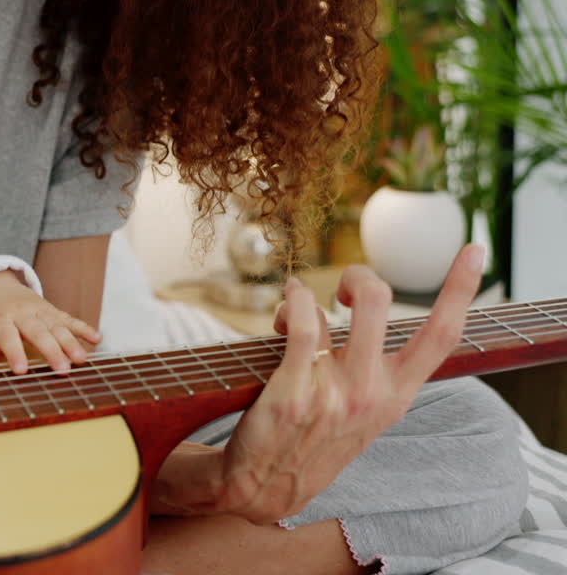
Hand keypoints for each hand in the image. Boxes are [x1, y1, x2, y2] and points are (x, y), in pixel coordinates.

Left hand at [0, 270, 101, 373]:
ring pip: (57, 326)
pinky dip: (84, 328)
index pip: (8, 337)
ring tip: (81, 359)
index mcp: (0, 320)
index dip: (15, 353)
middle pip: (38, 332)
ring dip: (71, 342)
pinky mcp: (52, 310)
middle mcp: (22, 314)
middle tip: (63, 370)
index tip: (22, 371)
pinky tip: (97, 338)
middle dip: (51, 351)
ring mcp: (40, 311)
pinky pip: (69, 318)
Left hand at [152, 244, 484, 522]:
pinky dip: (293, 300)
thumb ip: (377, 371)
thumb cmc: (312, 439)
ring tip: (296, 308)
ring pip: (340, 306)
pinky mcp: (293, 390)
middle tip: (339, 289)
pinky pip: (301, 323)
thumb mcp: (364, 413)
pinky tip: (287, 304)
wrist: (264, 486)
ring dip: (311, 291)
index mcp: (396, 395)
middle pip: (382, 301)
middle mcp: (371, 392)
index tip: (474, 252)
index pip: (442, 337)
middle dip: (359, 275)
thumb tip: (365, 310)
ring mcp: (334, 392)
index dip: (460, 289)